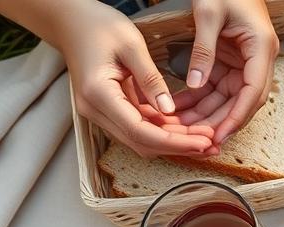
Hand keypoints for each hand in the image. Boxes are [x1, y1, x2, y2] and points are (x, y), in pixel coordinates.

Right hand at [59, 2, 214, 156]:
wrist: (71, 21)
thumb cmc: (98, 25)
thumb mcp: (131, 45)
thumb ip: (151, 79)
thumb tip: (169, 110)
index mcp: (98, 94)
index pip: (140, 131)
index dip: (174, 142)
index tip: (202, 142)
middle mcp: (95, 110)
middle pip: (141, 142)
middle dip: (178, 147)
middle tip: (211, 145)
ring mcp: (100, 113)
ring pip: (141, 139)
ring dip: (173, 142)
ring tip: (205, 140)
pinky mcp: (109, 110)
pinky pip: (138, 127)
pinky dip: (163, 130)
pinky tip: (187, 128)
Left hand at [172, 0, 279, 145]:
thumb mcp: (209, 12)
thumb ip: (203, 50)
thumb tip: (196, 84)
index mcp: (261, 48)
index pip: (253, 93)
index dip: (237, 118)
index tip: (220, 136)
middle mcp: (257, 59)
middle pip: (241, 101)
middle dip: (218, 122)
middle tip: (196, 141)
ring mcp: (244, 61)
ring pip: (227, 98)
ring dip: (205, 113)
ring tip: (181, 128)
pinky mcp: (230, 60)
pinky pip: (215, 86)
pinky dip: (198, 98)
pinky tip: (178, 108)